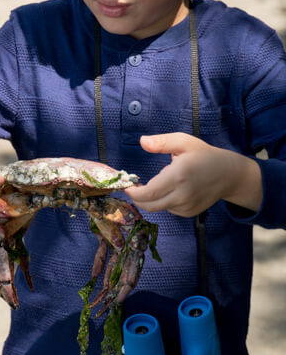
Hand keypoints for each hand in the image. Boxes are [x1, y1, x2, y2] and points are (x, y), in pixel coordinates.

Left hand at [125, 133, 262, 216]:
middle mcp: (182, 195)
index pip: (148, 193)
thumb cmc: (203, 155)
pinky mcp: (189, 212)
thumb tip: (142, 141)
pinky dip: (163, 201)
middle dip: (136, 198)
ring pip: (158, 207)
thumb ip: (161, 142)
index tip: (126, 185)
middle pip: (149, 205)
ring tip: (153, 184)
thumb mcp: (183, 142)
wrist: (228, 174)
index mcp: (178, 176)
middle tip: (132, 187)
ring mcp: (186, 206)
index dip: (133, 192)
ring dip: (150, 199)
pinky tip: (170, 189)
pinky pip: (169, 209)